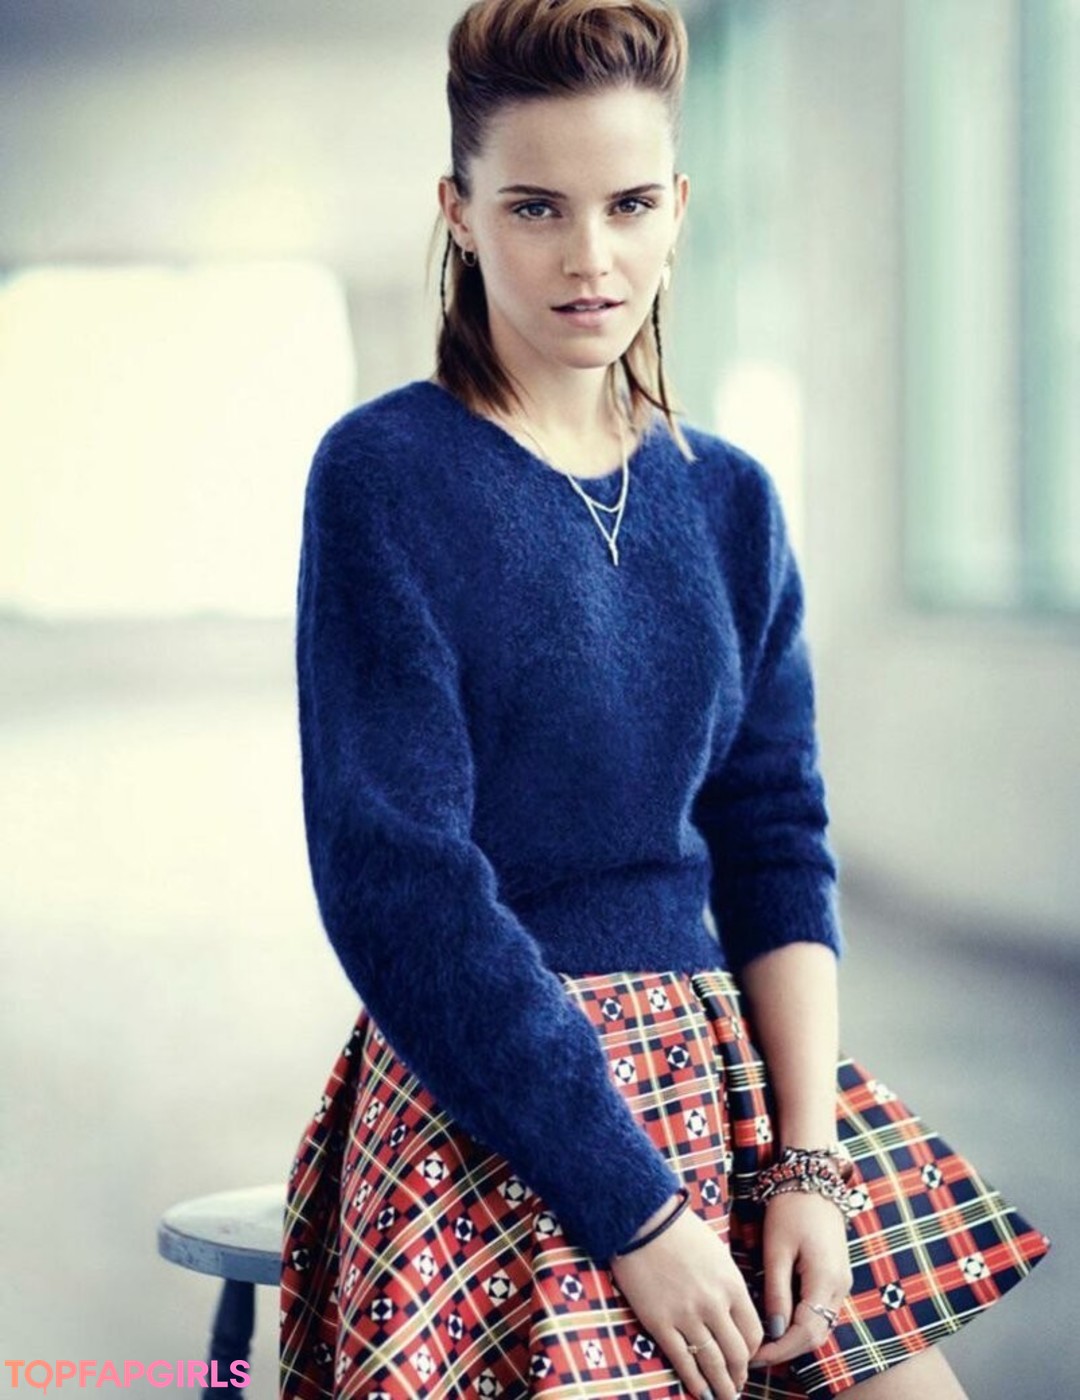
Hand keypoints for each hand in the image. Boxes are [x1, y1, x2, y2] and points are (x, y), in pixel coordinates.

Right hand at [610, 1195, 763, 1399]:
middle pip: (737, 1354)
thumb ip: (727, 1283)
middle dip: (739, 1375)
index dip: (752, 1352)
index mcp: (731, 1284)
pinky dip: (694, 1381)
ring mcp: (686, 1315)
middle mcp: (714, 1304)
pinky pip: (682, 1360)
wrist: (642, 1219)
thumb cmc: (679, 1230)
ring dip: (722, 1385)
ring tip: (724, 1396)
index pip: (753, 1332)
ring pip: (712, 1363)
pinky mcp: (659, 1322)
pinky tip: (700, 1392)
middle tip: (737, 1384)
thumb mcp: (717, 1253)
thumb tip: (733, 1309)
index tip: (747, 1359)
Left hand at [749, 1192, 852, 1369]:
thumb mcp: (776, 1250)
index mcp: (825, 1281)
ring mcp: (841, 1282)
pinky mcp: (836, 1276)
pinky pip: (822, 1311)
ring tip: (763, 1341)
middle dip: (786, 1350)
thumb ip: (776, 1292)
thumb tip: (773, 1332)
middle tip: (754, 1354)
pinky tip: (779, 1321)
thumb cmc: (790, 1209)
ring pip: (821, 1326)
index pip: (805, 1333)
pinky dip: (803, 1322)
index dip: (779, 1350)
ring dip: (794, 1338)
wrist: (813, 1178)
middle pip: (816, 1335)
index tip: (753, 1356)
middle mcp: (840, 1287)